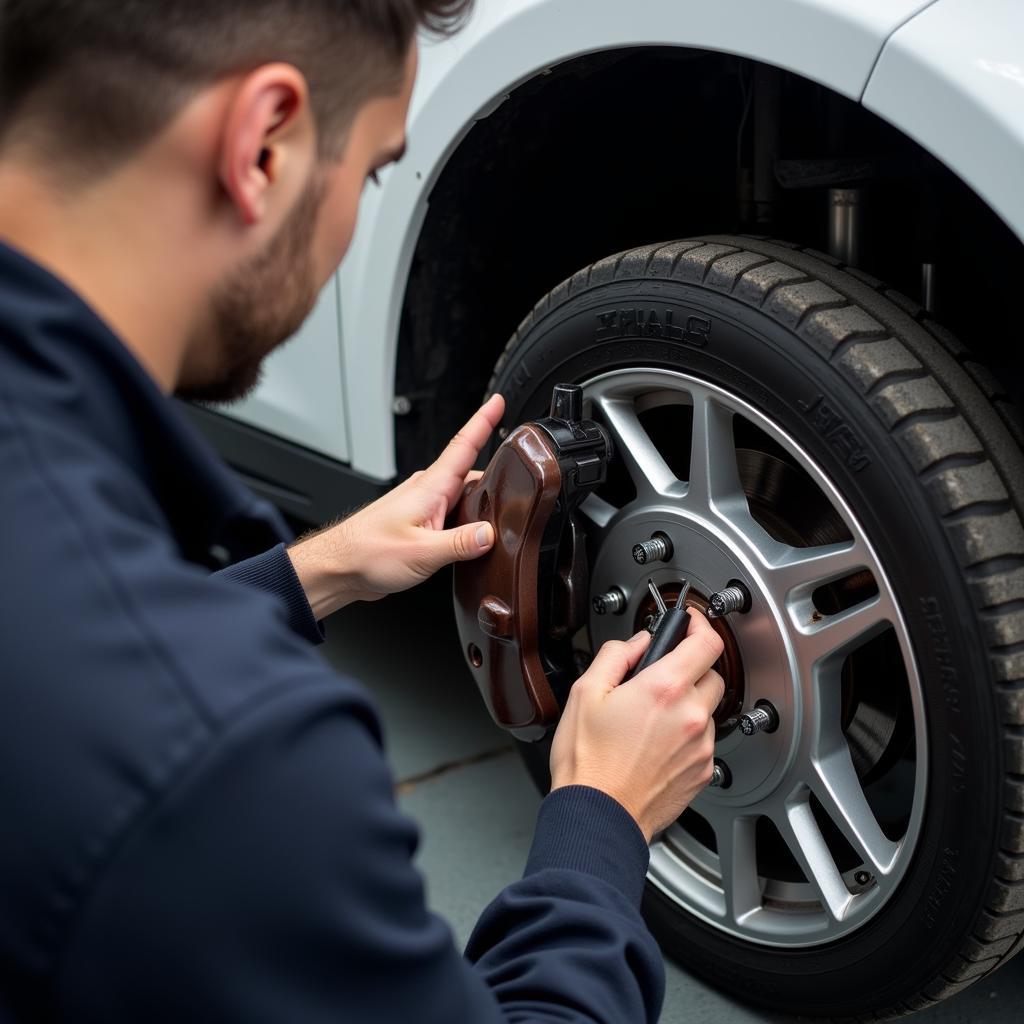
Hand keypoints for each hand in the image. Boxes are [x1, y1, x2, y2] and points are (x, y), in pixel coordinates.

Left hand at [287, 395, 504, 617]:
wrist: (340, 566)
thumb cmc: (368, 553)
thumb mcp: (422, 553)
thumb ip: (460, 543)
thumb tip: (491, 534)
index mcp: (430, 488)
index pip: (463, 445)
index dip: (483, 420)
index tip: (498, 400)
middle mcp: (427, 490)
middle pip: (470, 473)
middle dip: (496, 472)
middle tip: (520, 479)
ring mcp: (423, 505)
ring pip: (462, 495)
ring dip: (480, 501)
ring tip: (498, 516)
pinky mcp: (420, 522)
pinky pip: (451, 512)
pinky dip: (466, 519)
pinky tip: (471, 538)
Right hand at [549, 608, 725, 842]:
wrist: (599, 815)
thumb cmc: (588, 761)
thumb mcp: (585, 692)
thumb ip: (616, 655)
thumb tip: (637, 643)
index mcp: (664, 688)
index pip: (706, 642)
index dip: (700, 625)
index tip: (690, 623)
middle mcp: (691, 715)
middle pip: (712, 674)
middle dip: (690, 669)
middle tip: (659, 678)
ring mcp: (702, 745)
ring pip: (708, 709)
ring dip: (688, 704)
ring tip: (651, 719)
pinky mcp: (703, 771)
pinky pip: (704, 740)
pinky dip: (688, 734)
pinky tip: (656, 743)